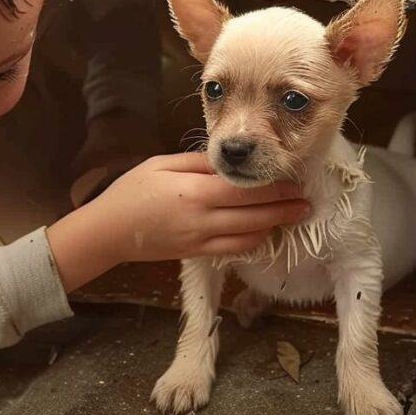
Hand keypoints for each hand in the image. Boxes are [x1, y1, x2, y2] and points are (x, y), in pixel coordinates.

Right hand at [47, 152, 308, 290]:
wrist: (108, 231)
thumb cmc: (131, 191)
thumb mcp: (163, 164)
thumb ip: (199, 163)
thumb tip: (232, 160)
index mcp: (194, 193)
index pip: (246, 191)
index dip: (275, 189)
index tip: (296, 183)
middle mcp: (203, 220)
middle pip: (255, 216)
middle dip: (285, 210)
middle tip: (307, 202)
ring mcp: (201, 241)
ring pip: (249, 237)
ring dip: (273, 226)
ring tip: (291, 215)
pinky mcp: (198, 254)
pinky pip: (234, 250)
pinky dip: (254, 240)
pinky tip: (264, 230)